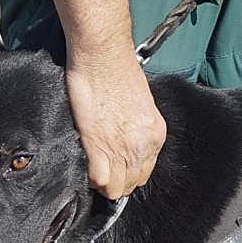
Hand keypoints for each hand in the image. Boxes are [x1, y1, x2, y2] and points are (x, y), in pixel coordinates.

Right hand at [65, 50, 166, 199]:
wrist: (103, 54)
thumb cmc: (118, 71)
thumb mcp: (142, 106)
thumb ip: (138, 131)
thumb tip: (126, 144)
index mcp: (155, 135)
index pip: (144, 174)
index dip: (127, 174)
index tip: (115, 169)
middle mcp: (144, 146)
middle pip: (130, 185)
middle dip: (115, 181)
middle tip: (101, 169)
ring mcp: (123, 148)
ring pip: (114, 188)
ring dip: (102, 181)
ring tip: (92, 166)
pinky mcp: (99, 145)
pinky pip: (99, 179)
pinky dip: (90, 177)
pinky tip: (86, 163)